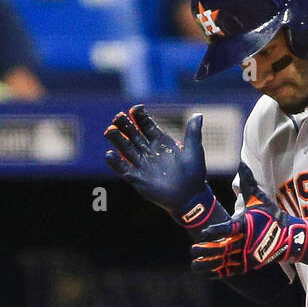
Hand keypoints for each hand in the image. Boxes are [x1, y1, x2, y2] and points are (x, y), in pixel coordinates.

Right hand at [104, 105, 210, 221]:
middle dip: (124, 124)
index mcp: (160, 142)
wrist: (190, 197)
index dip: (140, 116)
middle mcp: (148, 150)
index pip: (146, 125)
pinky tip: (109, 154)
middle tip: (119, 117)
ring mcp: (142, 164)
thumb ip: (193, 133)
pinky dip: (115, 162)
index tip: (136, 109)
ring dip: (117, 139)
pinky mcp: (137, 178)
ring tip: (110, 130)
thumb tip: (198, 115)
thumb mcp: (194, 152)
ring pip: (125, 148)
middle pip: (132, 133)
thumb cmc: (194, 175)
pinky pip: (123, 169)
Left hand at [190, 162, 307, 279]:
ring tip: (194, 264)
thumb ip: (247, 181)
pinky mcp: (248, 265)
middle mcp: (246, 243)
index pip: (228, 230)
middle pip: (223, 249)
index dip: (215, 233)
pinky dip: (215, 273)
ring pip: (224, 263)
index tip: (202, 235)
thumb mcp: (260, 198)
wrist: (289, 237)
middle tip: (192, 249)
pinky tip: (202, 273)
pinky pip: (229, 272)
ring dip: (207, 265)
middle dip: (206, 251)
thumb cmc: (272, 216)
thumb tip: (240, 160)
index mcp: (247, 225)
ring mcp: (247, 256)